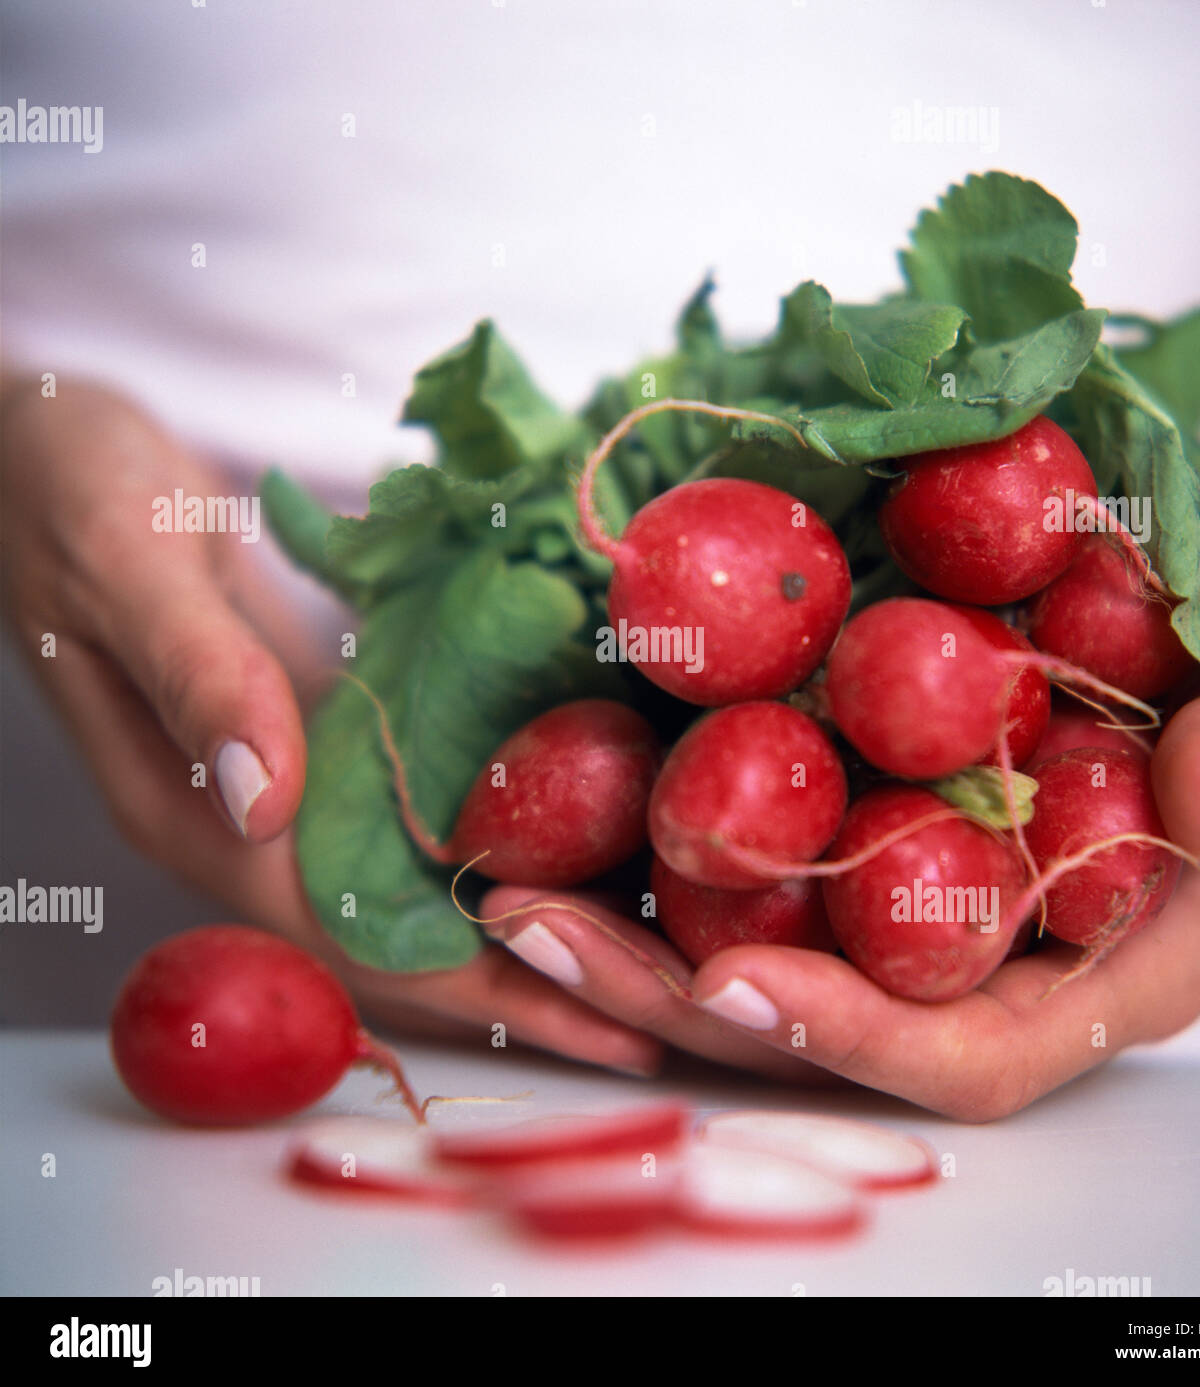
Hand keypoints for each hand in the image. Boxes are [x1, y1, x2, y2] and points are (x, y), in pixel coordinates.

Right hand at [0, 379, 666, 1077]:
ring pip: (417, 879)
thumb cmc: (68, 486)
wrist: (40, 444)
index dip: (477, 985)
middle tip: (662, 1007)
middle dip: (531, 976)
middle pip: (403, 934)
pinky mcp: (314, 727)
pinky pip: (412, 804)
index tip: (596, 1019)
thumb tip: (266, 801)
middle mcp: (249, 821)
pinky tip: (577, 823)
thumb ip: (197, 675)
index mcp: (198, 813)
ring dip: (524, 913)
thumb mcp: (127, 561)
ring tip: (647, 936)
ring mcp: (286, 777)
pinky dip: (494, 827)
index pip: (354, 936)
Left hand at [480, 690, 1199, 1113]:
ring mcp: (885, 926)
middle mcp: (962, 979)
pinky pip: (734, 892)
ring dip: (625, 944)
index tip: (734, 987)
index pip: (958, 1058)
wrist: (1160, 663)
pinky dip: (646, 872)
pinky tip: (559, 834)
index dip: (848, 1038)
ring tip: (510, 900)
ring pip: (744, 968)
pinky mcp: (835, 864)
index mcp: (1072, 989)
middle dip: (668, 1001)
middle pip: (806, 1029)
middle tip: (546, 939)